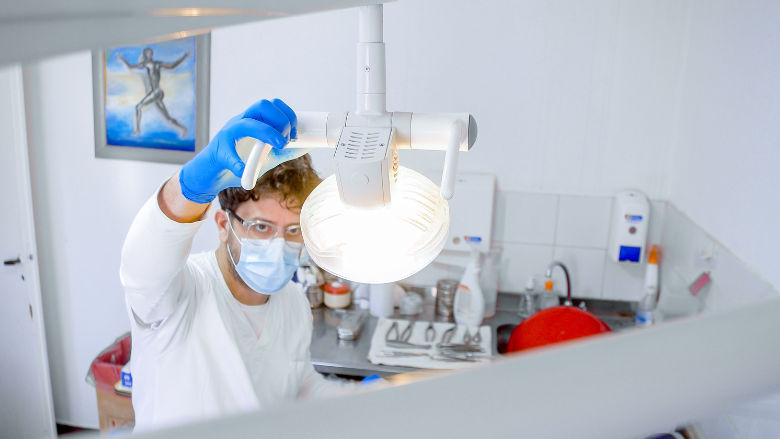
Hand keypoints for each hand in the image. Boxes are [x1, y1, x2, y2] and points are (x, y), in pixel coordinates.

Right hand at [179, 99, 296, 203]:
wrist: (211, 175)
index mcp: (253, 121)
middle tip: (285, 141)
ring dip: (266, 133)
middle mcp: (240, 122)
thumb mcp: (266, 157)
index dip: (288, 115)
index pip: (272, 105)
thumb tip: (305, 146)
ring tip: (278, 147)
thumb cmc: (239, 162)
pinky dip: (239, 164)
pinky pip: (229, 155)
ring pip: (245, 124)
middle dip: (280, 120)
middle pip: (261, 106)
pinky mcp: (218, 152)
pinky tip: (245, 172)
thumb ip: (283, 151)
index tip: (296, 134)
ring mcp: (227, 135)